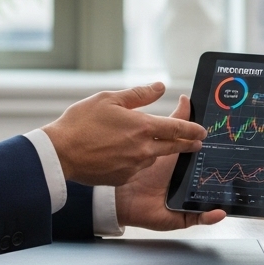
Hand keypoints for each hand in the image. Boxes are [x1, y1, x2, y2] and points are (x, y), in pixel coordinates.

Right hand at [41, 82, 205, 186]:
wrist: (60, 153)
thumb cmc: (81, 123)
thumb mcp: (109, 99)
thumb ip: (139, 94)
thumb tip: (160, 86)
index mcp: (143, 127)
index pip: (178, 128)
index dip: (193, 129)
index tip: (203, 131)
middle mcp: (143, 149)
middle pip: (173, 147)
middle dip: (187, 144)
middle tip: (196, 143)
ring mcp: (134, 166)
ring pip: (153, 157)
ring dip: (156, 151)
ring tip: (150, 143)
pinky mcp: (123, 178)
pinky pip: (136, 168)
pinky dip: (136, 161)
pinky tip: (124, 154)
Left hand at [115, 95, 226, 229]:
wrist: (121, 193)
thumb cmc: (140, 165)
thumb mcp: (160, 137)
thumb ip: (175, 120)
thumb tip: (186, 98)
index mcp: (188, 165)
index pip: (209, 159)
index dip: (222, 154)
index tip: (237, 147)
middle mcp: (191, 184)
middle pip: (213, 179)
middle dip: (227, 176)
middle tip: (241, 168)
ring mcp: (188, 200)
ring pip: (210, 199)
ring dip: (222, 197)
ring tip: (233, 192)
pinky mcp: (182, 216)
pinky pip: (199, 218)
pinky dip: (210, 217)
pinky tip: (219, 212)